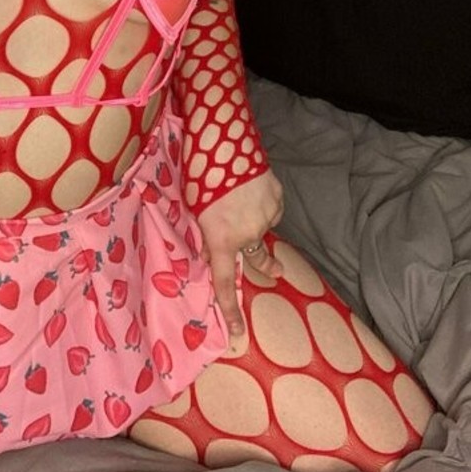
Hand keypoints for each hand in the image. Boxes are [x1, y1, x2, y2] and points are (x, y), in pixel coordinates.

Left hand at [196, 171, 284, 348]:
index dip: (230, 309)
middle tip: (276, 269)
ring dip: (253, 217)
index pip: (225, 281)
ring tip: (239, 193)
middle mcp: (247, 233)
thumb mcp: (193, 207)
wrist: (223, 138)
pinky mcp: (277, 198)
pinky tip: (251, 185)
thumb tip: (216, 246)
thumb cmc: (199, 171)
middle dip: (265, 263)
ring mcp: (266, 215)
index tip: (237, 333)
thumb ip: (206, 231)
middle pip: (254, 255)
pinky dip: (262, 202)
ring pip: (261, 225)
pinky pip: (270, 208)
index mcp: (220, 238)